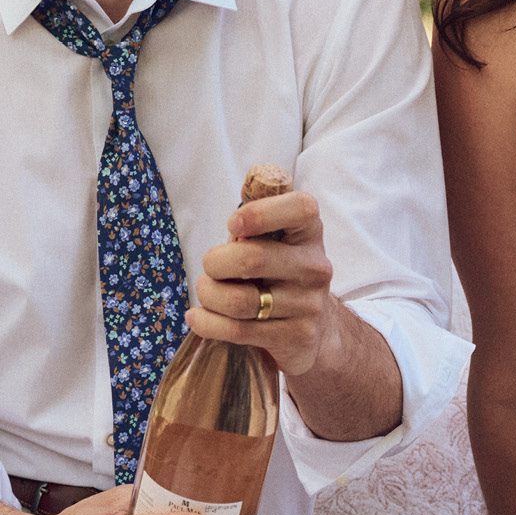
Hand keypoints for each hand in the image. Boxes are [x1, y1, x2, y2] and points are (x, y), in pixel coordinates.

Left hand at [188, 189, 339, 379]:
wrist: (316, 330)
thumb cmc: (281, 273)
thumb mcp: (278, 239)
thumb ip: (262, 213)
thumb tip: (255, 178)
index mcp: (310, 234)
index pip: (301, 208)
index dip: (260, 212)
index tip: (233, 225)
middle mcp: (315, 267)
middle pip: (252, 259)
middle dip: (215, 263)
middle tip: (210, 268)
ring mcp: (309, 305)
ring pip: (239, 300)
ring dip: (209, 295)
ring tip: (208, 293)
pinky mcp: (296, 336)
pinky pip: (237, 330)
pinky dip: (207, 323)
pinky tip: (198, 317)